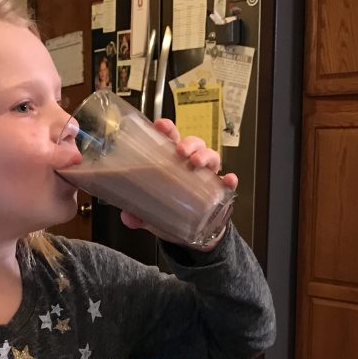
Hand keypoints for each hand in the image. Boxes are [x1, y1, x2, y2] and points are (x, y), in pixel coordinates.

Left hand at [120, 119, 238, 246]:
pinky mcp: (220, 191)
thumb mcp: (153, 214)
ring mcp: (207, 176)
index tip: (161, 125)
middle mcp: (192, 164)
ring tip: (197, 162)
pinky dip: (229, 180)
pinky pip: (227, 183)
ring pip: (211, 156)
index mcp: (173, 162)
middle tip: (181, 151)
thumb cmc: (173, 212)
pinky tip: (229, 180)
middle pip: (194, 144)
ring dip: (205, 155)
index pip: (171, 140)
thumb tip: (128, 217)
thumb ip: (139, 215)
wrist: (194, 233)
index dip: (168, 129)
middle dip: (189, 143)